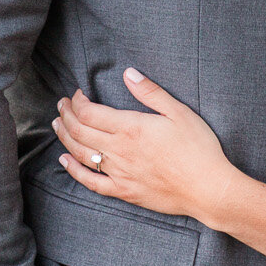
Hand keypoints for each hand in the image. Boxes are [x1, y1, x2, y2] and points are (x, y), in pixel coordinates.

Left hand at [52, 69, 240, 223]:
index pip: (89, 112)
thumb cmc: (198, 148)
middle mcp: (119, 150)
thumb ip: (150, 92)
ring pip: (81, 154)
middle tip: (61, 105)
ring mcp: (119, 172)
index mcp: (130, 128)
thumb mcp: (179, 112)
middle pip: (80, 131)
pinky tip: (65, 161)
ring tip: (57, 125)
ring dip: (65, 137)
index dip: (77, 101)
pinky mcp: (124, 191)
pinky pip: (91, 182)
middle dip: (66, 115)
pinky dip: (74, 170)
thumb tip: (128, 73)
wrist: (208, 188)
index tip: (77, 94)